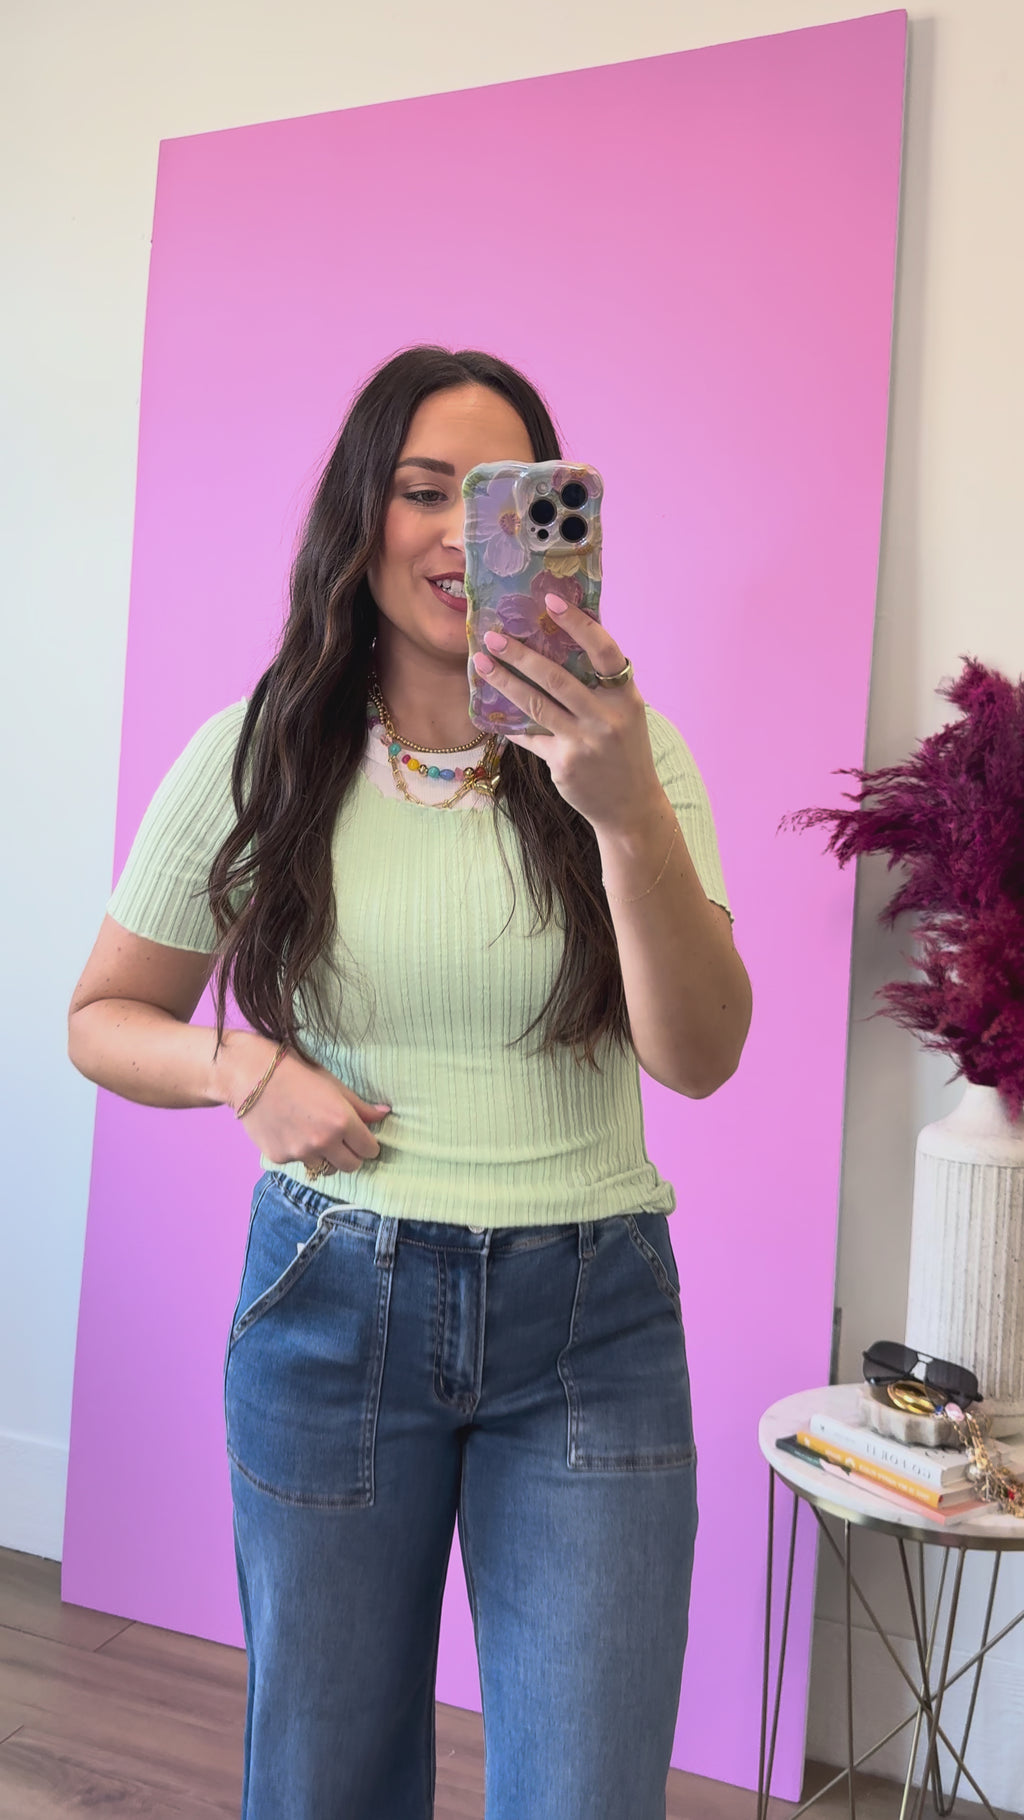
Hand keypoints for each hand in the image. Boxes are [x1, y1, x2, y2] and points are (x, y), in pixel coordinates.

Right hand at [230, 1038, 390, 1174]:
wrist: (251, 1075)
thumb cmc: (296, 1073)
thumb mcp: (334, 1085)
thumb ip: (360, 1107)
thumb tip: (385, 1114)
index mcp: (342, 1121)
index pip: (369, 1150)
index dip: (368, 1144)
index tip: (362, 1139)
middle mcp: (324, 1141)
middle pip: (352, 1166)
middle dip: (351, 1155)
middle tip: (342, 1141)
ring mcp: (301, 1153)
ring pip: (325, 1169)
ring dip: (325, 1157)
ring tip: (313, 1135)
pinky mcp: (280, 1158)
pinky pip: (299, 1164)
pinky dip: (300, 1154)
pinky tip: (291, 1133)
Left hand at [473, 595, 661, 830]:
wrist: (631, 806)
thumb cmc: (624, 751)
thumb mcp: (625, 713)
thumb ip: (601, 686)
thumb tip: (560, 646)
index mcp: (626, 696)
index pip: (604, 650)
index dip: (578, 623)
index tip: (550, 601)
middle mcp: (607, 717)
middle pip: (557, 677)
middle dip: (520, 654)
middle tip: (492, 636)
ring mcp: (585, 741)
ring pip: (536, 705)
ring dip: (505, 682)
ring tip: (481, 663)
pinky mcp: (564, 763)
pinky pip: (530, 736)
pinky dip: (509, 723)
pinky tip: (489, 709)